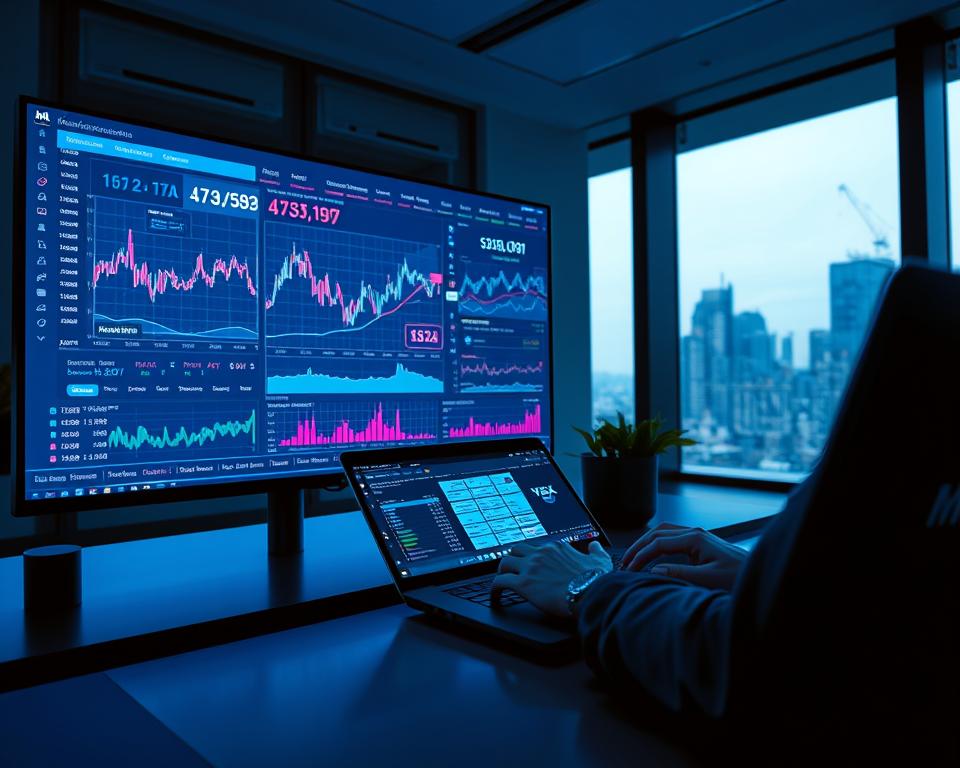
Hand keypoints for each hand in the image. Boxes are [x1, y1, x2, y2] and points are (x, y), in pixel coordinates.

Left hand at [492, 540, 612, 616]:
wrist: (591, 594)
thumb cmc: (596, 580)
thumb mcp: (600, 560)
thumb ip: (596, 551)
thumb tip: (595, 546)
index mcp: (556, 547)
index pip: (536, 547)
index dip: (531, 556)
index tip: (530, 564)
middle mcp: (540, 553)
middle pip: (516, 550)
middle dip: (512, 559)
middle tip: (511, 569)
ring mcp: (530, 567)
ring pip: (504, 562)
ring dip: (501, 571)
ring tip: (501, 580)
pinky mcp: (523, 584)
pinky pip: (499, 582)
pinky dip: (494, 588)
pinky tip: (495, 595)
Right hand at [621, 522, 746, 590]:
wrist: (758, 576)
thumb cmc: (739, 578)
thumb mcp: (708, 579)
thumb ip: (679, 573)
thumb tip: (654, 570)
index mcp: (695, 538)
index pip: (658, 543)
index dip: (641, 556)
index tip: (630, 569)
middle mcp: (695, 533)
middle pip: (658, 533)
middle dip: (639, 547)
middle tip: (625, 562)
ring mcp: (699, 537)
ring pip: (664, 533)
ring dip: (647, 544)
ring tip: (634, 558)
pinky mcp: (702, 544)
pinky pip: (673, 539)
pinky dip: (658, 545)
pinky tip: (654, 556)